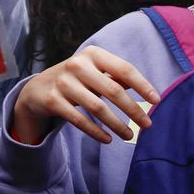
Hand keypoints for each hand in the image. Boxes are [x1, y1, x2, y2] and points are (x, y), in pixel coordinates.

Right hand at [11, 45, 160, 145]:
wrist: (37, 89)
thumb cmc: (75, 79)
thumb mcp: (95, 71)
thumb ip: (117, 77)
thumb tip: (147, 89)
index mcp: (93, 54)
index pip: (124, 69)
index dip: (142, 85)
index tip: (156, 101)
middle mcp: (77, 65)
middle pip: (113, 90)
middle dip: (133, 109)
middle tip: (148, 124)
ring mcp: (63, 82)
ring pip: (97, 107)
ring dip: (117, 124)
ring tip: (129, 135)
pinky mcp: (53, 100)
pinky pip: (79, 120)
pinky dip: (96, 131)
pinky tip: (108, 139)